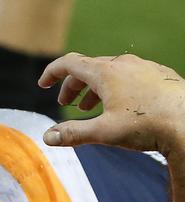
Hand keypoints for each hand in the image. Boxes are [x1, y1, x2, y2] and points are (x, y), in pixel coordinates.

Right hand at [38, 52, 184, 154]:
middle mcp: (123, 65)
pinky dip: (113, 88)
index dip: (52, 73)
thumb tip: (47, 137)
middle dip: (73, 86)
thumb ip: (72, 134)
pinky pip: (128, 76)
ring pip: (109, 72)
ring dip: (93, 88)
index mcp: (105, 73)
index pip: (70, 64)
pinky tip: (118, 107)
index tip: (43, 84)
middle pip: (88, 68)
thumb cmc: (146, 125)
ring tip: (88, 107)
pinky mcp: (158, 76)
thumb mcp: (103, 132)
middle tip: (65, 103)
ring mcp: (143, 68)